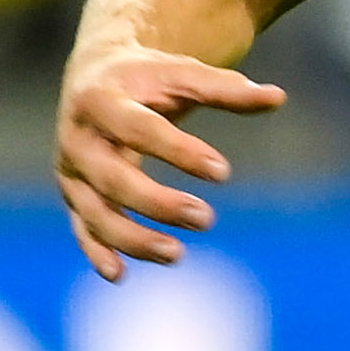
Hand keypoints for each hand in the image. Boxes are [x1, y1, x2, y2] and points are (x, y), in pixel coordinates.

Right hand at [56, 45, 286, 274]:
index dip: (180, 152)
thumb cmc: (146, 78)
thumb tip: (277, 97)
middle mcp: (77, 139)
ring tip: (178, 255)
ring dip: (133, 239)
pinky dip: (98, 253)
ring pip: (96, 214)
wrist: (94, 77)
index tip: (223, 172)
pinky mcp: (73, 196)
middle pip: (113, 179)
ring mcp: (71, 172)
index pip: (140, 130)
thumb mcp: (180, 75)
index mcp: (100, 100)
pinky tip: (121, 275)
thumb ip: (225, 89)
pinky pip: (83, 229)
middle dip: (157, 204)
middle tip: (206, 219)